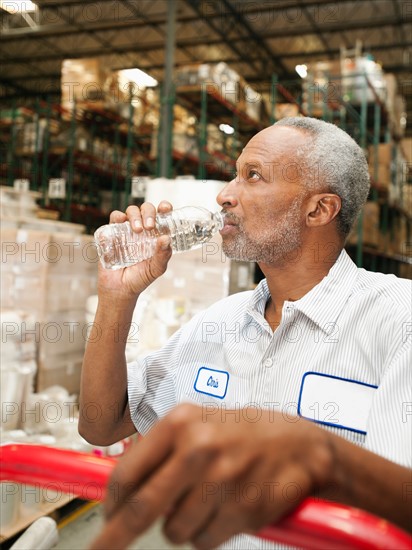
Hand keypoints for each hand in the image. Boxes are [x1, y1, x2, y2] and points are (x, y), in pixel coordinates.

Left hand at [90, 403, 331, 549]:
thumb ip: (161, 450)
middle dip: (115, 536)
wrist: (299, 444)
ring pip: (175, 531)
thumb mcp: (198, 424)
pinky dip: (208, 534)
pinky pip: (205, 542)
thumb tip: (122, 489)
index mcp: (181, 423)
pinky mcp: (243, 509)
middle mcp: (199, 449)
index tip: (106, 515)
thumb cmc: (243, 433)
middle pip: (143, 508)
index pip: (129, 470)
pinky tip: (224, 510)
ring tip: (204, 502)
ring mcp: (222, 480)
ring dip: (181, 527)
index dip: (111, 501)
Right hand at [97, 201, 173, 300]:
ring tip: (137, 230)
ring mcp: (127, 230)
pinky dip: (118, 216)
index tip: (166, 208)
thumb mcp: (156, 269)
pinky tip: (122, 222)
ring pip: (131, 211)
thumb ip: (163, 255)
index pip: (162, 216)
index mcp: (155, 235)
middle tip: (149, 226)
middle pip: (146, 210)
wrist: (120, 289)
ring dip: (135, 215)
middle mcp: (142, 229)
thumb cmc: (140, 278)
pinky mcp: (112, 233)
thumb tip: (166, 238)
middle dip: (149, 213)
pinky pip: (114, 218)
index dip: (165, 208)